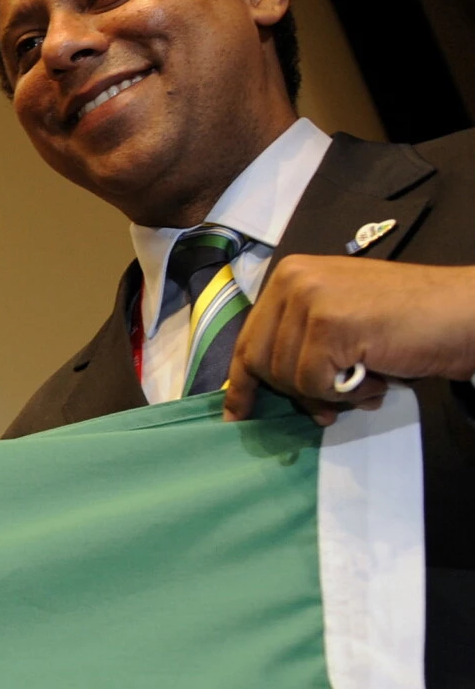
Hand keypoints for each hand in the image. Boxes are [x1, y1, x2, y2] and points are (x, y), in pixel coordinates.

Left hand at [223, 258, 474, 422]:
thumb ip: (300, 342)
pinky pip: (313, 382)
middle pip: (260, 361)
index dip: (243, 382)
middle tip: (327, 409)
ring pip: (287, 376)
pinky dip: (344, 393)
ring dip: (327, 394)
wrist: (464, 313)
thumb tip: (257, 390)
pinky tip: (374, 380)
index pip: (248, 339)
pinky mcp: (329, 323)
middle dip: (292, 394)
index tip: (236, 413)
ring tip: (365, 382)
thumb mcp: (340, 321)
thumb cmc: (407, 322)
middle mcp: (293, 280)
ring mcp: (310, 299)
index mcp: (290, 275)